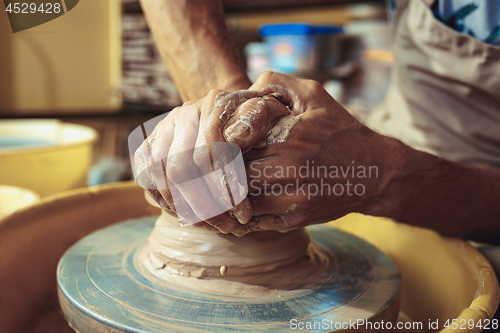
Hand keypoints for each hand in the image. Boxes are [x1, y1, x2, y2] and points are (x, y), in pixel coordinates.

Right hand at [133, 89, 289, 232]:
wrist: (239, 114)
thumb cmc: (259, 121)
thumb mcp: (269, 114)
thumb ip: (257, 119)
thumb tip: (236, 136)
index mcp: (214, 103)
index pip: (208, 152)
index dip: (225, 188)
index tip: (244, 213)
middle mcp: (184, 113)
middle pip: (180, 168)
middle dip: (205, 205)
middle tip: (231, 226)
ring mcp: (164, 129)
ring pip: (161, 177)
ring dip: (187, 210)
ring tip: (216, 225)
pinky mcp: (149, 146)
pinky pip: (148, 180)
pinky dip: (169, 203)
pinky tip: (194, 217)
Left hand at [231, 72, 399, 235]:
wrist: (375, 172)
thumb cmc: (339, 129)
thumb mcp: (313, 94)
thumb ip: (275, 83)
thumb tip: (242, 91)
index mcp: (289, 136)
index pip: (234, 143)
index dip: (221, 144)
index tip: (218, 143)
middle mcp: (290, 169)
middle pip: (233, 173)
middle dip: (222, 169)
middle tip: (218, 163)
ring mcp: (292, 198)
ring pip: (240, 200)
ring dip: (230, 192)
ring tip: (227, 182)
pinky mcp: (294, 219)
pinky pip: (254, 220)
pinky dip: (242, 212)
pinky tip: (242, 200)